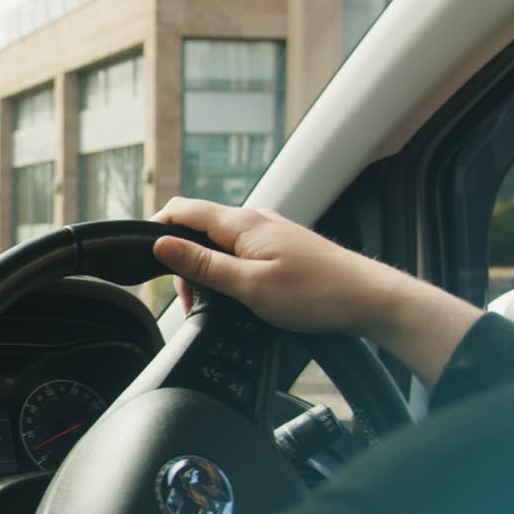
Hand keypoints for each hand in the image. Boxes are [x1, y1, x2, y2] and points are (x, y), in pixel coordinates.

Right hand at [149, 197, 481, 386]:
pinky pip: (240, 249)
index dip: (157, 227)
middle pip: (199, 226)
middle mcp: (255, 219)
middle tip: (186, 301)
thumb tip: (163, 245)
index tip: (145, 256)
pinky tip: (235, 294)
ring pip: (219, 240)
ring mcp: (270, 231)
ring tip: (209, 303)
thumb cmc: (316, 294)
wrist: (368, 299)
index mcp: (242, 223)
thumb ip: (203, 265)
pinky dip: (226, 269)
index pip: (183, 209)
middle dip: (182, 259)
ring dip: (205, 267)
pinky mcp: (282, 245)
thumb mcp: (248, 286)